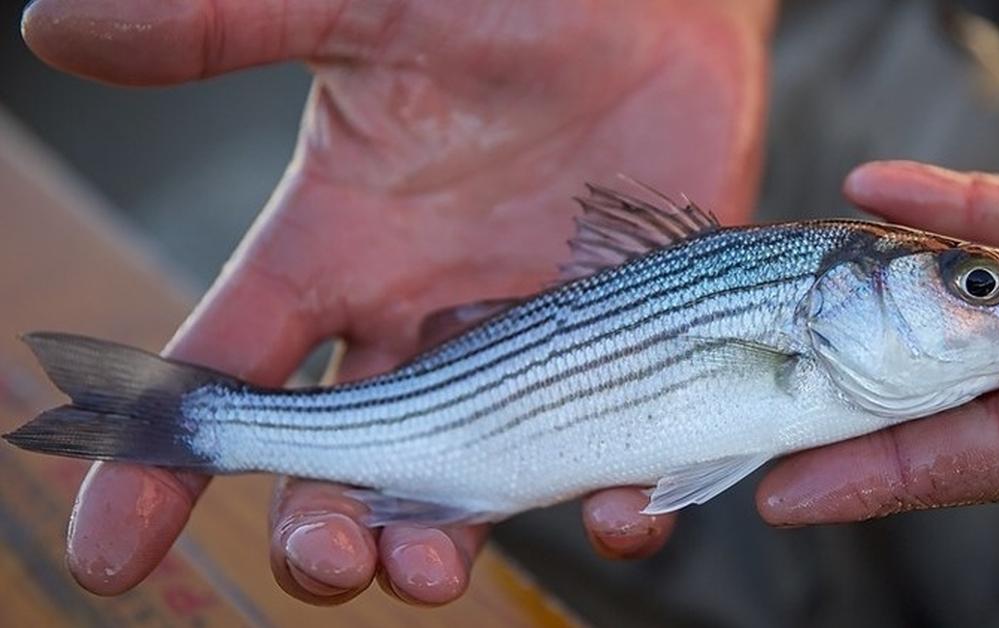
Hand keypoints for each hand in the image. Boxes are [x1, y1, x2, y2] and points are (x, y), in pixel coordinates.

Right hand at [22, 0, 774, 603]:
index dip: (163, 464)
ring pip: (465, 483)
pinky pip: (612, 455)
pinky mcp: (623, 349)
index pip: (227, 371)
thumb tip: (56, 23)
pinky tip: (622, 512)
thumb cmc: (504, 0)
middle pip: (345, 460)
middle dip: (321, 527)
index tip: (113, 552)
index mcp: (340, 251)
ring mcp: (525, 346)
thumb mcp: (363, 10)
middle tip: (328, 555)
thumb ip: (228, 27)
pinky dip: (616, 502)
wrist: (650, 3)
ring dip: (439, 544)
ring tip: (431, 572)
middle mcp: (420, 318)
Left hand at [758, 161, 998, 524]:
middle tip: (751, 391)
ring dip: (875, 280)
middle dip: (848, 386)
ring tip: (788, 274)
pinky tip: (872, 186)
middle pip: (948, 381)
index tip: (783, 497)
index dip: (874, 476)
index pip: (971, 457)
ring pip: (964, 290)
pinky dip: (944, 202)